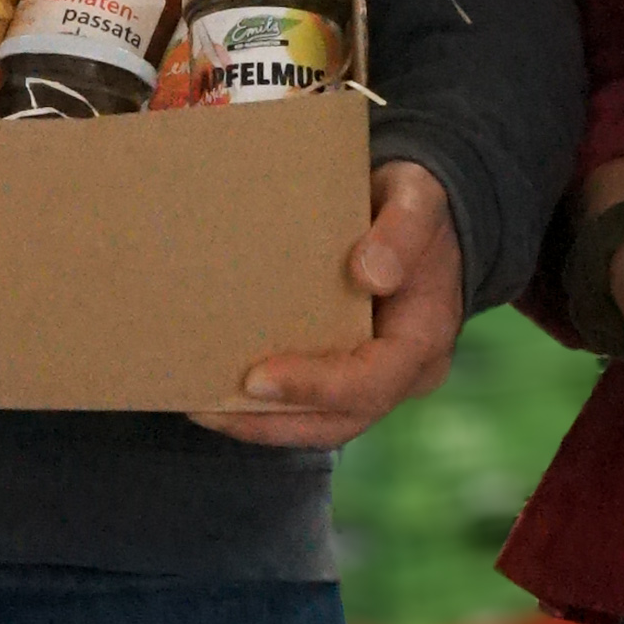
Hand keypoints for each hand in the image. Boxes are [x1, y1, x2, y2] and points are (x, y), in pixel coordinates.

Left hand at [195, 161, 464, 449]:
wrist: (419, 217)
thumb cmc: (416, 205)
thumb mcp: (418, 200)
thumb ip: (402, 232)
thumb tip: (367, 275)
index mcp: (423, 339)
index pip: (372, 382)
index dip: (315, 387)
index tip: (257, 380)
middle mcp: (403, 373)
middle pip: (339, 421)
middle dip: (271, 421)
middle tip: (207, 408)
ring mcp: (375, 379)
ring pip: (319, 423)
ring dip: (259, 421)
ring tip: (200, 406)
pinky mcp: (348, 370)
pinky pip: (309, 403)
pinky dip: (265, 404)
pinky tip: (218, 392)